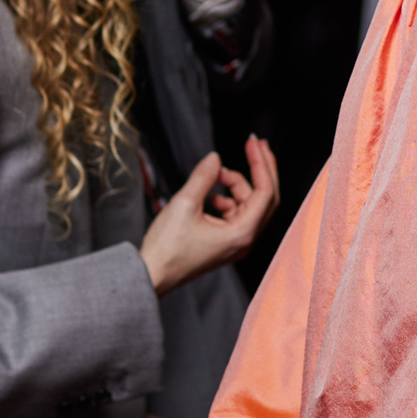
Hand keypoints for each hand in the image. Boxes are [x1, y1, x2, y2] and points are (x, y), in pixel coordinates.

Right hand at [140, 139, 279, 295]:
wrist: (151, 275)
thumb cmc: (166, 248)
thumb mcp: (184, 203)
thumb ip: (203, 177)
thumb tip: (215, 158)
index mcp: (242, 233)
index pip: (265, 192)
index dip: (261, 163)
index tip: (253, 142)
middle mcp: (244, 240)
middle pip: (265, 198)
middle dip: (260, 169)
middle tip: (255, 144)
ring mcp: (236, 243)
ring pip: (248, 205)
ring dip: (236, 185)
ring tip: (215, 175)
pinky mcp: (225, 244)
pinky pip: (235, 214)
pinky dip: (226, 199)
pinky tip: (209, 197)